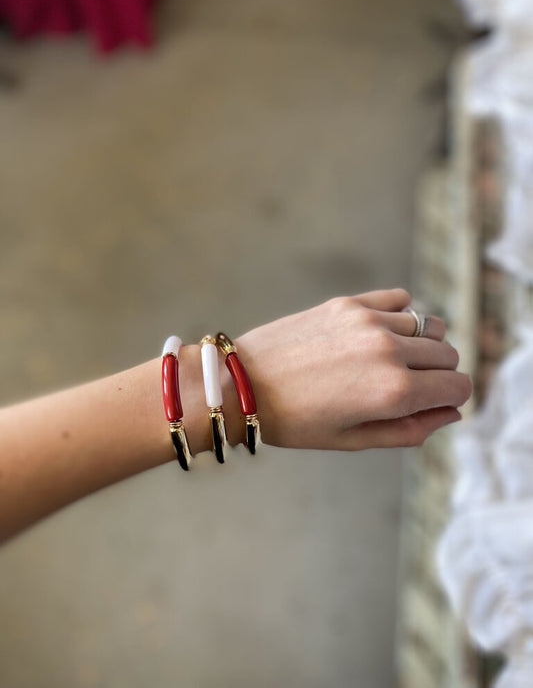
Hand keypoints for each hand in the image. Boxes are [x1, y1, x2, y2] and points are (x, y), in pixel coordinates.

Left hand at [234, 289, 471, 450]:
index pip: (459, 387)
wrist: (243, 383)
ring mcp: (369, 322)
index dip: (451, 399)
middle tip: (404, 387)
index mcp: (394, 393)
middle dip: (437, 374)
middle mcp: (389, 352)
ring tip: (389, 361)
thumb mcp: (354, 440)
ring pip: (428, 326)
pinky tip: (379, 333)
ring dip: (420, 345)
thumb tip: (451, 414)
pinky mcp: (349, 303)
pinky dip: (401, 316)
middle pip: (448, 355)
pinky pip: (400, 299)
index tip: (431, 403)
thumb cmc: (296, 421)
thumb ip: (411, 430)